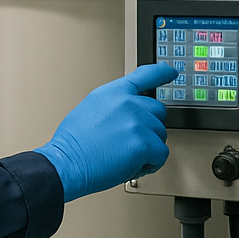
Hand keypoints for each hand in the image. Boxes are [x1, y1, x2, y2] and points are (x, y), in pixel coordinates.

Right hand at [35, 63, 178, 201]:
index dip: (162, 72)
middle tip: (130, 142)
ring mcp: (137, 121)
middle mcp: (128, 103)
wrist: (67, 163)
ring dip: (148, 148)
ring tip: (125, 155)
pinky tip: (134, 165)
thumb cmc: (73, 144)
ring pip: (160, 135)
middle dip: (148, 128)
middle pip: (158, 111)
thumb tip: (127, 114)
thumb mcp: (90, 108)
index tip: (172, 71)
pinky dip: (151, 164)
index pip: (145, 75)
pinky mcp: (143, 142)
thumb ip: (114, 105)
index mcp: (113, 92)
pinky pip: (161, 154)